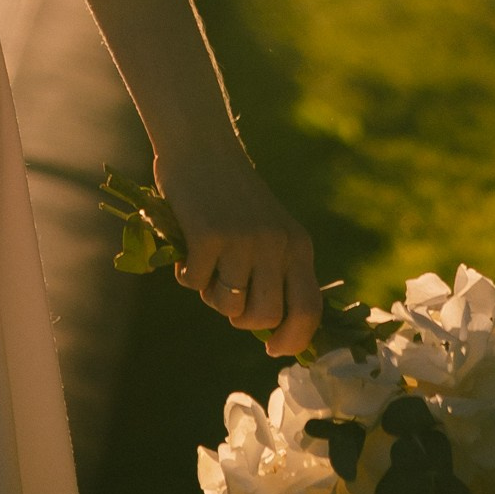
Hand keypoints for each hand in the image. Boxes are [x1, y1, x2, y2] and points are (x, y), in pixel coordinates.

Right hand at [156, 142, 320, 356]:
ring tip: (205, 272)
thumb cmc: (231, 192)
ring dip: (212, 297)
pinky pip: (196, 283)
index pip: (309, 310)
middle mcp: (276, 245)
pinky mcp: (208, 235)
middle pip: (266, 316)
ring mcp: (243, 241)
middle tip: (225, 299)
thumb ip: (275, 269)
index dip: (294, 340)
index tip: (274, 349)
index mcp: (298, 246)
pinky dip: (186, 277)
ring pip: (229, 306)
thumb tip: (269, 326)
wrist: (201, 144)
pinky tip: (185, 256)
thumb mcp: (269, 228)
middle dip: (242, 320)